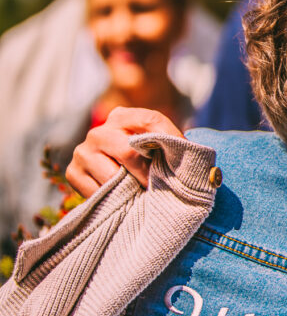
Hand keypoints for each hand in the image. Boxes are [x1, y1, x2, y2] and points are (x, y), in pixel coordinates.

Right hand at [65, 106, 183, 196]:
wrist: (121, 175)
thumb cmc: (149, 157)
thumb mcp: (162, 145)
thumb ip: (172, 143)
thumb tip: (184, 150)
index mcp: (123, 117)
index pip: (151, 121)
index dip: (170, 138)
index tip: (182, 156)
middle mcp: (99, 132)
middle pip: (128, 152)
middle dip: (146, 173)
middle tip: (155, 185)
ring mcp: (82, 152)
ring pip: (112, 176)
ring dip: (129, 188)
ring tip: (138, 191)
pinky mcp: (73, 173)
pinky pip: (98, 192)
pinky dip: (113, 199)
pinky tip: (121, 195)